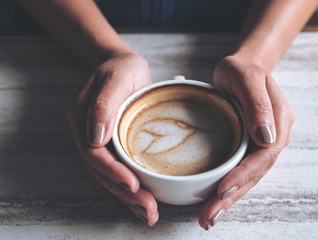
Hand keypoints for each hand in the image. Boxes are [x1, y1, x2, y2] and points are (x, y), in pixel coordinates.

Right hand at [66, 53, 158, 225]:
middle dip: (124, 192)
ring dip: (127, 197)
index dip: (113, 172)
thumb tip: (96, 136)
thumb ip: (104, 103)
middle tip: (148, 208)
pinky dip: (127, 189)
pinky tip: (140, 202)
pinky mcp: (110, 146)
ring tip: (148, 212)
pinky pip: (115, 171)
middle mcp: (86, 135)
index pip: (95, 153)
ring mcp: (96, 142)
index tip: (134, 185)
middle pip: (101, 171)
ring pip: (108, 176)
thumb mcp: (116, 77)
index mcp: (82, 118)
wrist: (123, 67)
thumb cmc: (122, 69)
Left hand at [198, 55, 294, 229]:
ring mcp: (262, 143)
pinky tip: (215, 201)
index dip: (244, 174)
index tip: (223, 189)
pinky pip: (241, 170)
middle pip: (255, 172)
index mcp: (278, 120)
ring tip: (209, 216)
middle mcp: (273, 136)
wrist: (242, 67)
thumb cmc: (242, 69)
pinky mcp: (249, 146)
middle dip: (233, 195)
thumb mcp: (246, 77)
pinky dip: (229, 187)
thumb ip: (257, 103)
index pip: (264, 155)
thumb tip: (265, 137)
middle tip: (210, 215)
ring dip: (229, 198)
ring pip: (248, 177)